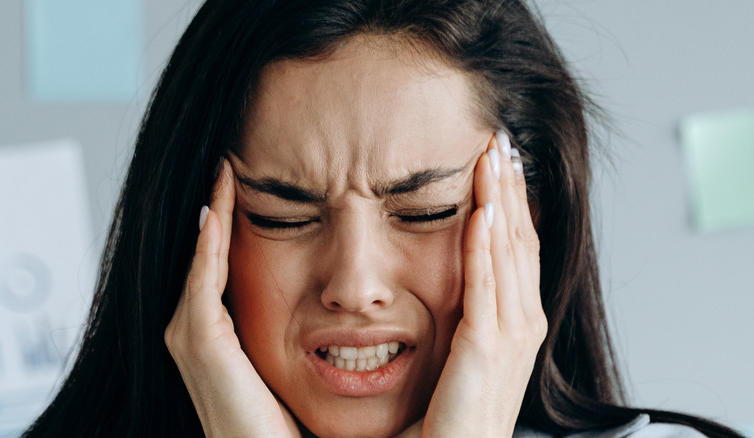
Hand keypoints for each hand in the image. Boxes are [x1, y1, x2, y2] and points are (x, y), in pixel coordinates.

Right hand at [164, 159, 299, 437]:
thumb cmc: (291, 425)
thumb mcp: (292, 367)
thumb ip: (308, 333)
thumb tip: (343, 306)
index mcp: (218, 336)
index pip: (222, 265)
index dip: (231, 226)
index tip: (250, 183)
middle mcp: (196, 333)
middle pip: (205, 256)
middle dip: (217, 210)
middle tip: (228, 163)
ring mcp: (192, 338)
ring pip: (201, 261)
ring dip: (212, 216)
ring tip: (223, 173)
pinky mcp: (202, 347)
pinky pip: (203, 284)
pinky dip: (208, 247)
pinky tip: (217, 211)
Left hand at [420, 132, 546, 436]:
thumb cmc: (450, 415)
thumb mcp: (462, 351)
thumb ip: (465, 312)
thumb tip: (452, 272)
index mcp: (517, 323)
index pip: (516, 247)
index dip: (511, 200)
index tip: (499, 158)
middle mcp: (522, 325)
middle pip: (520, 240)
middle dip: (511, 188)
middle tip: (501, 138)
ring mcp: (509, 338)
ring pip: (508, 254)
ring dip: (502, 201)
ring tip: (494, 155)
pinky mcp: (486, 352)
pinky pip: (486, 287)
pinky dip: (485, 246)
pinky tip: (483, 210)